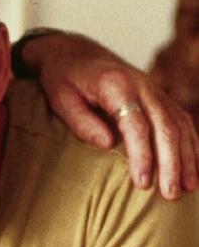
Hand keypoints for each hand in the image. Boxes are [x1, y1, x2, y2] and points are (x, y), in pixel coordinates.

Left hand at [23, 32, 198, 199]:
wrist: (74, 52)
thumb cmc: (63, 79)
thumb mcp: (61, 98)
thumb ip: (82, 121)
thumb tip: (108, 145)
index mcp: (117, 85)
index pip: (136, 124)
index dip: (142, 155)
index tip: (143, 182)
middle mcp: (143, 86)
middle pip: (165, 127)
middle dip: (171, 163)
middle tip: (170, 194)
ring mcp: (154, 90)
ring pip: (180, 125)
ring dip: (187, 157)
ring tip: (187, 188)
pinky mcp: (159, 97)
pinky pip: (182, 120)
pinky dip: (192, 144)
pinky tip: (194, 167)